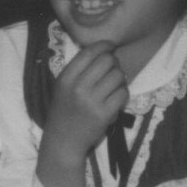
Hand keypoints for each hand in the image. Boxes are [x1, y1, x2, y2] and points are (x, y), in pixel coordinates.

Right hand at [37, 41, 128, 186]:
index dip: (104, 45)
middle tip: (112, 69)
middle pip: (107, 61)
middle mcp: (78, 87)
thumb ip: (78, 70)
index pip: (89, 52)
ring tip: (113, 85)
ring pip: (118, 76)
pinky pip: (123, 93)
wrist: (63, 140)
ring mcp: (92, 101)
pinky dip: (122, 93)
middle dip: (114, 62)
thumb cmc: (64, 111)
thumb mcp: (63, 87)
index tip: (110, 45)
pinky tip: (115, 98)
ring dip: (120, 78)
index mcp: (66, 78)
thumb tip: (103, 52)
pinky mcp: (104, 114)